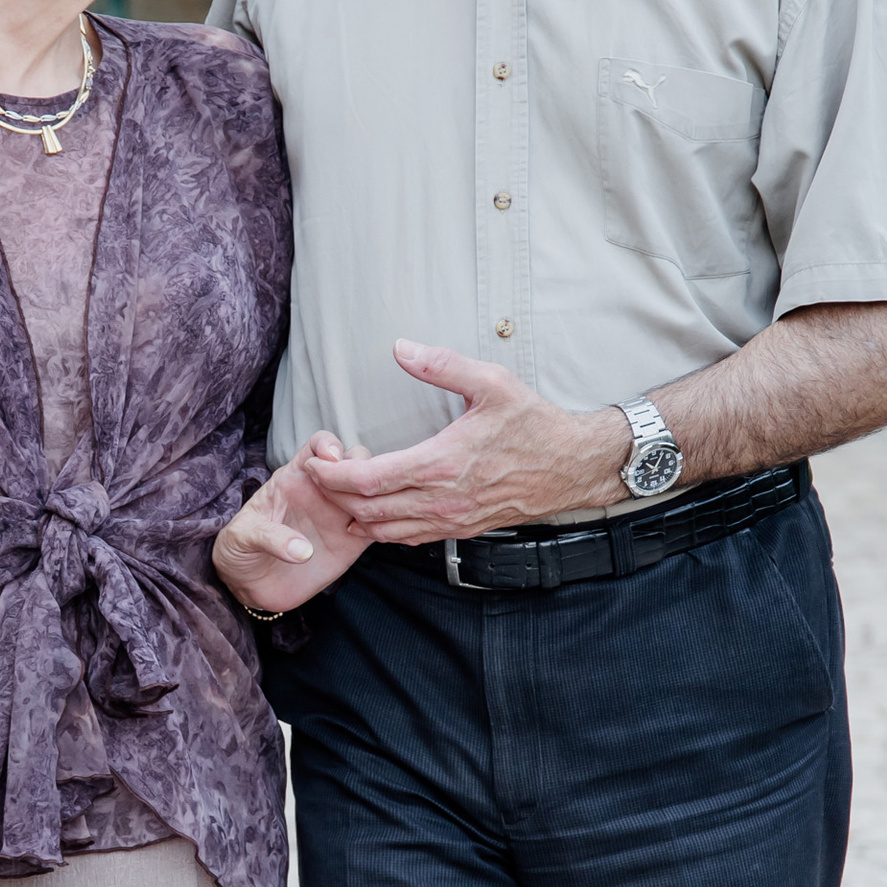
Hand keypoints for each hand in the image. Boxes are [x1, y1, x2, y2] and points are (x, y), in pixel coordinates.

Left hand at [214, 433, 375, 614]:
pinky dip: (384, 525)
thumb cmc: (241, 549)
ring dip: (376, 496)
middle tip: (352, 490)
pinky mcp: (352, 543)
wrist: (249, 585)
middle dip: (361, 467)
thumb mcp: (242, 536)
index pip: (317, 445)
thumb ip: (269, 537)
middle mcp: (322, 492)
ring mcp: (340, 515)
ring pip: (373, 490)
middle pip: (356, 459)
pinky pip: (379, 526)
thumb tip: (302, 551)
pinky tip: (371, 533)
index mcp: (295, 478)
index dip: (328, 444)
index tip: (330, 458)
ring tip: (360, 518)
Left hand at [308, 340, 628, 542]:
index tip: (312, 462)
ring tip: (335, 493)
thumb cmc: (534, 423)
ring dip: (353, 515)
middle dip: (333, 496)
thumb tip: (400, 348)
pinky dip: (381, 529)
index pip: (367, 480)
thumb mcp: (491, 382)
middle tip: (316, 475)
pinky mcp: (460, 529)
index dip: (331, 476)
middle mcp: (441, 500)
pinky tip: (369, 514)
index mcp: (441, 464)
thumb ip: (442, 365)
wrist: (573, 465)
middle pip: (366, 510)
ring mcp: (451, 520)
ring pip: (384, 530)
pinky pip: (408, 538)